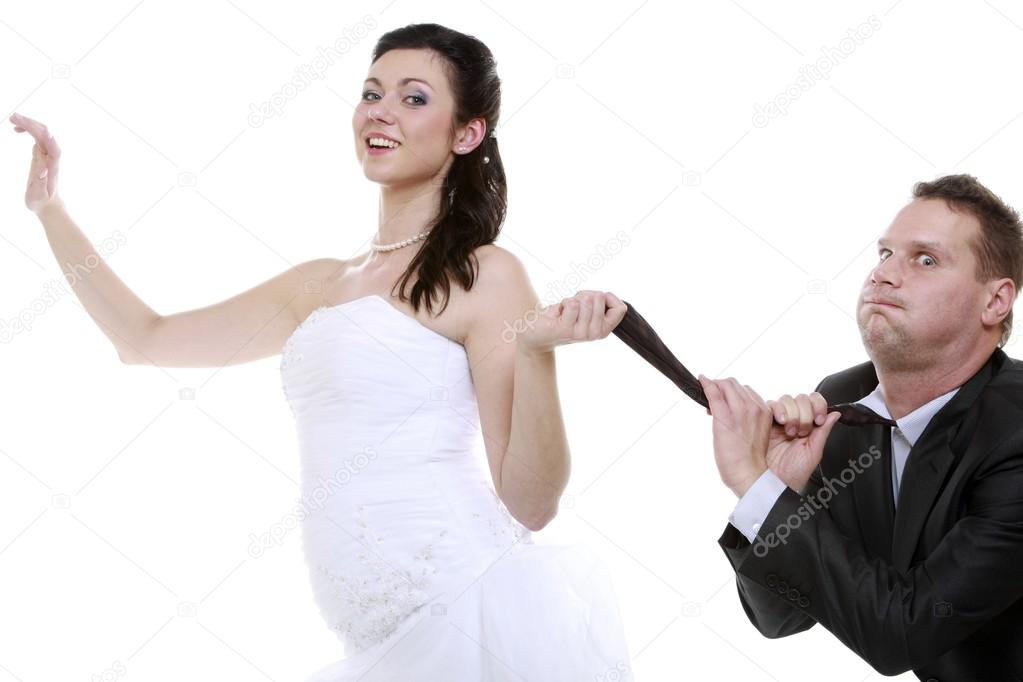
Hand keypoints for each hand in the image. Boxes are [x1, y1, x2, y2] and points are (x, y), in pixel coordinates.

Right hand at [10, 112, 61, 212]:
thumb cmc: (42, 201)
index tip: (40, 129)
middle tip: (13, 117)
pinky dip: (28, 130)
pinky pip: (37, 137)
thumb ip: (40, 183)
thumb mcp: (38, 196)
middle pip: (46, 136)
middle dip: (32, 125)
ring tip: (13, 118)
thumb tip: (43, 169)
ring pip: (41, 134)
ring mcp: (47, 154)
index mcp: (52, 167)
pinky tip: (17, 130)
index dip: (48, 138)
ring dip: (29, 124)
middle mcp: (52, 158)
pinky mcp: (41, 154)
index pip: (53, 148)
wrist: (48, 203)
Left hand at [517, 290, 627, 354]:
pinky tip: (558, 314)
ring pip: (587, 299)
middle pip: (600, 298)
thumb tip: (602, 295)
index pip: (621, 308)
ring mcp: (581, 333)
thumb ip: (598, 301)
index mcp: (604, 329)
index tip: (594, 300)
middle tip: (574, 306)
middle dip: (585, 295)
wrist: (536, 333)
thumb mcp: (586, 308)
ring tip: (566, 310)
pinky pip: (572, 304)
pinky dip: (563, 303)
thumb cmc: (563, 317)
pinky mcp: (566, 329)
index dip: (608, 297)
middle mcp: (595, 333)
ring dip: (573, 299)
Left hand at [698, 376, 772, 496]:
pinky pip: (714, 393)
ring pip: (726, 384)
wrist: (749, 474)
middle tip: (713, 401)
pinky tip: (701, 381)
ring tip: (709, 403)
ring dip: (715, 388)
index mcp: (765, 411)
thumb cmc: (749, 459)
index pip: (746, 390)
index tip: (725, 403)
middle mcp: (754, 407)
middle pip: (735, 384)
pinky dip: (706, 384)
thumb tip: (727, 406)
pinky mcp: (725, 416)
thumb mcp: (755, 432)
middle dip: (722, 388)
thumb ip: (747, 416)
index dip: (732, 394)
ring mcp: (740, 410)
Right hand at [764, 392, 840, 490]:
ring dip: (792, 413)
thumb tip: (836, 414)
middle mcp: (794, 420)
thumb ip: (824, 432)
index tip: (818, 420)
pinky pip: (770, 405)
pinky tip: (781, 423)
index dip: (818, 406)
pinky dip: (777, 410)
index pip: (815, 402)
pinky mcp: (764, 421)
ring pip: (786, 400)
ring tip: (790, 432)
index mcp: (809, 426)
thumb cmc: (794, 473)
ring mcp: (778, 420)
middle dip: (804, 413)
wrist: (775, 482)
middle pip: (801, 399)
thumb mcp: (814, 452)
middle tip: (802, 432)